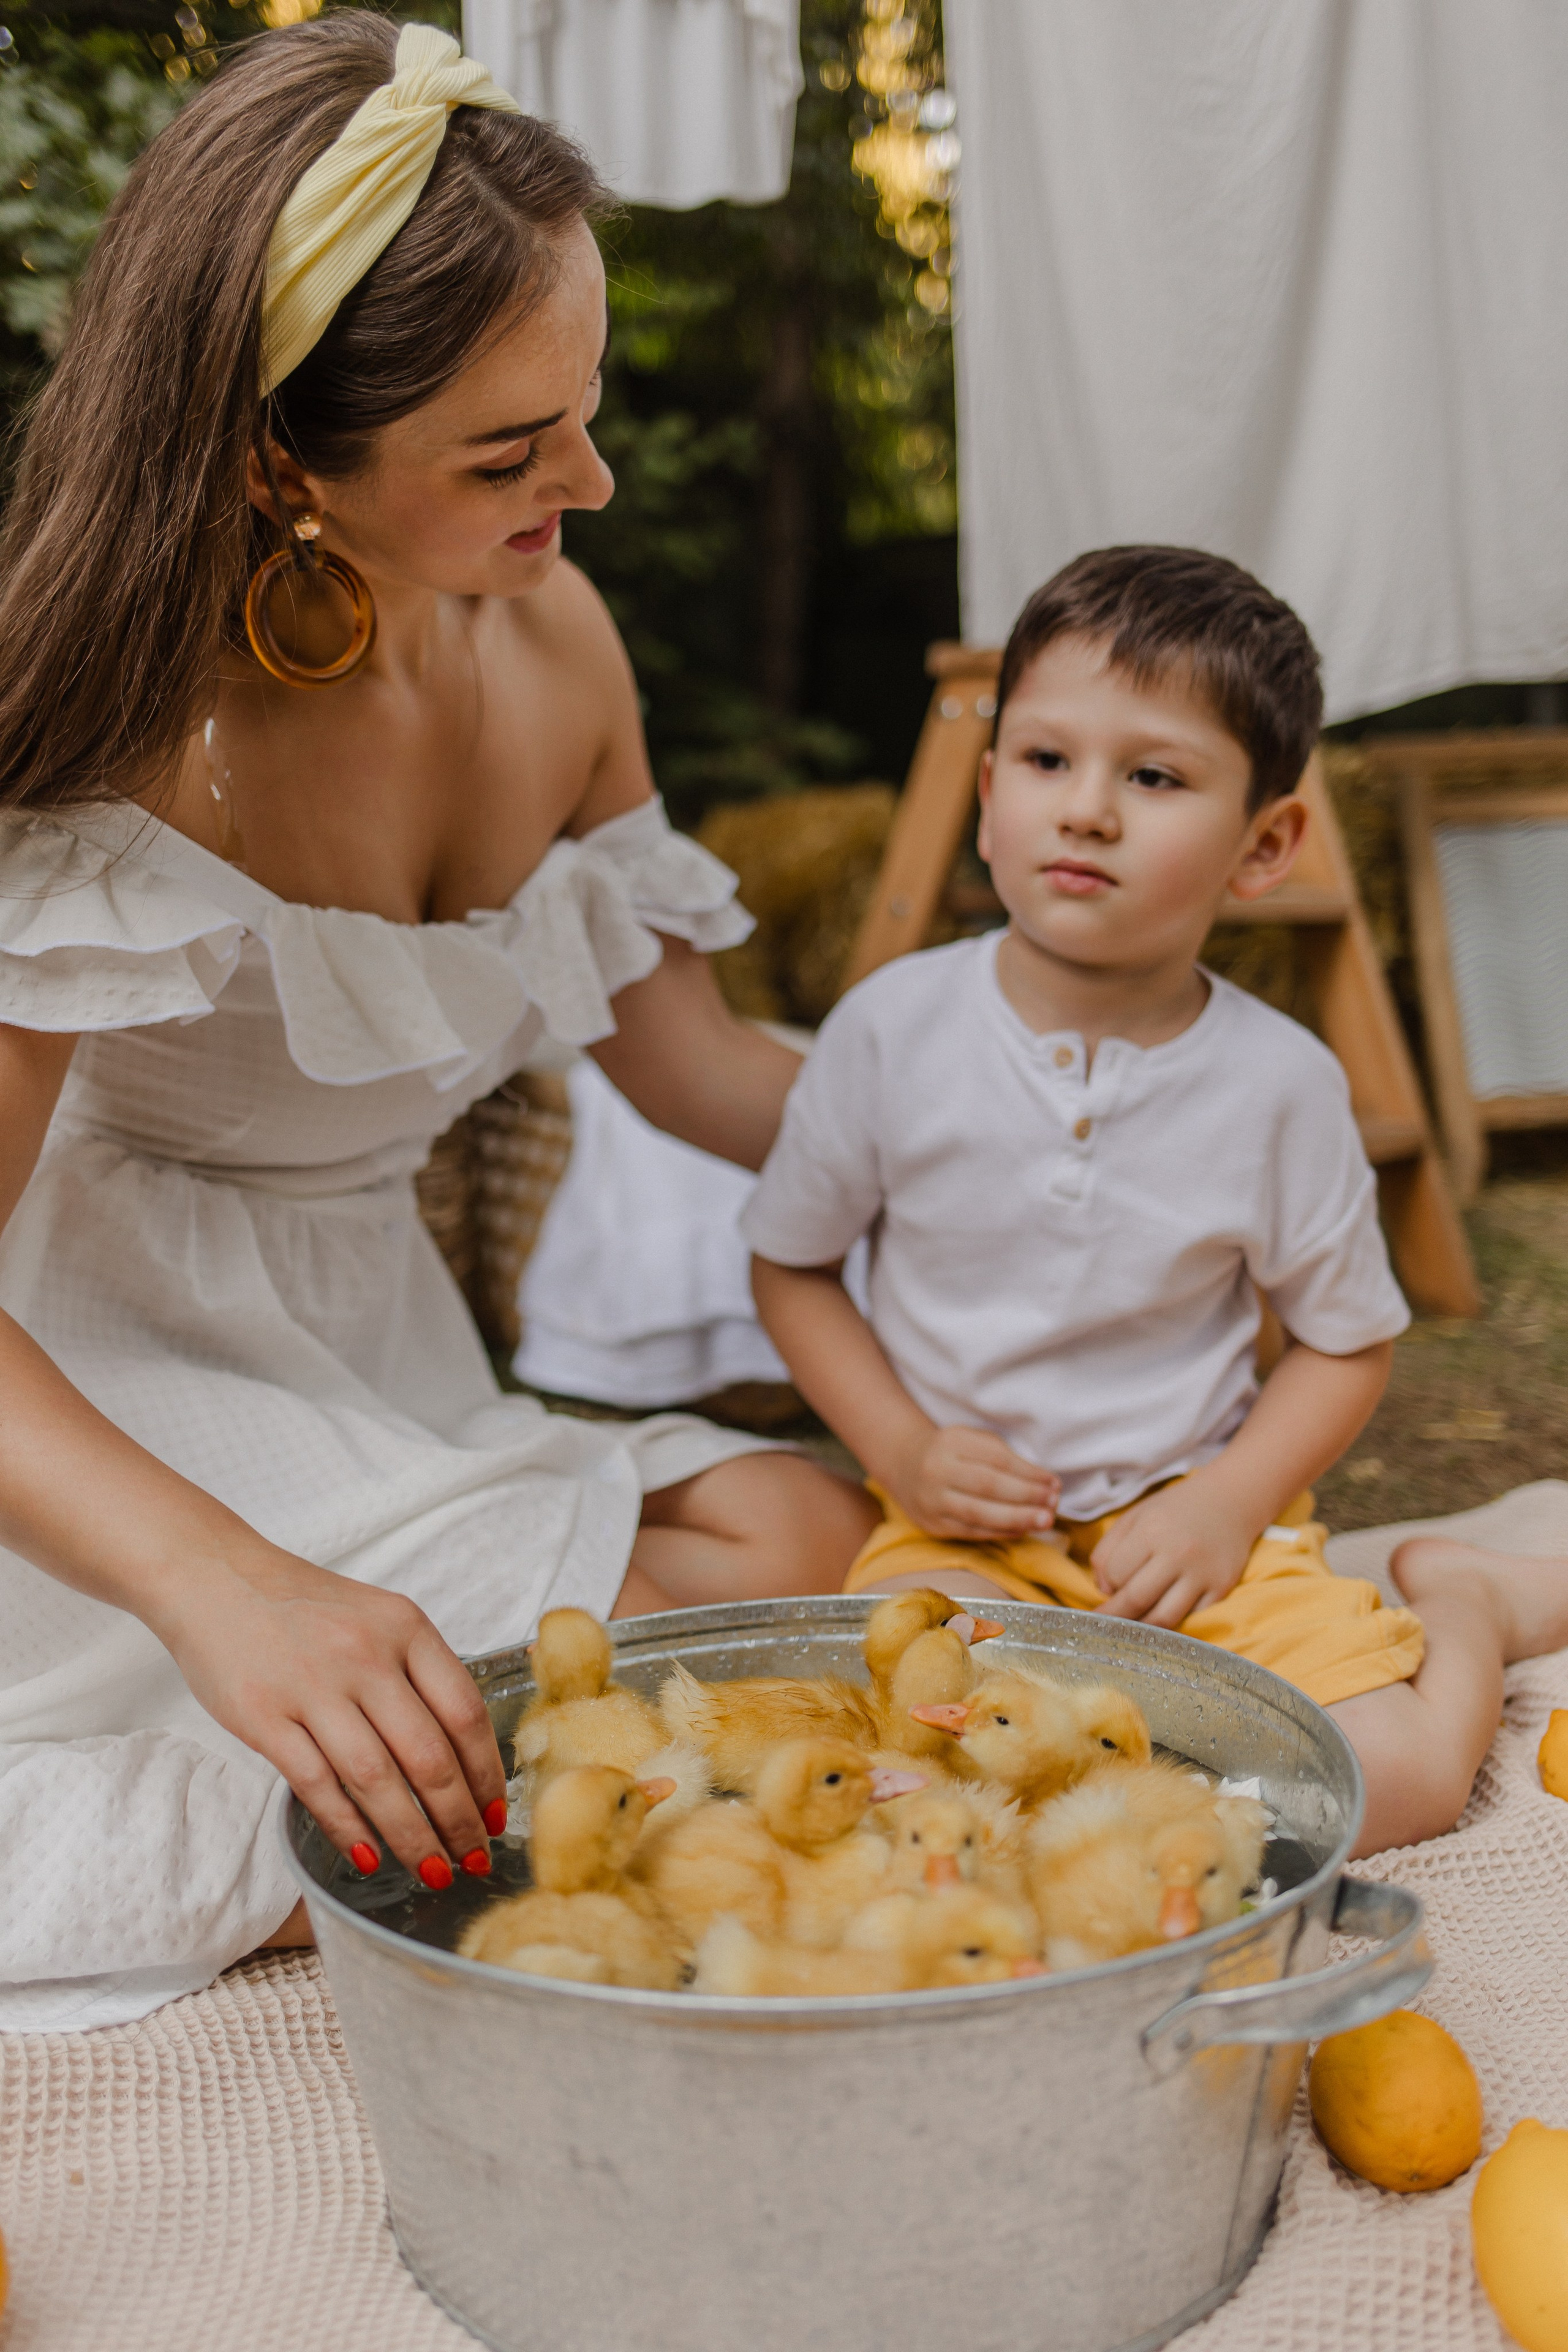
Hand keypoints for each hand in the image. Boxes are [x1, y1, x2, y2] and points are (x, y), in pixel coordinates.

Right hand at [151, 1544, 505, 1883]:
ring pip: (376, 1779)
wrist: (216, 1578)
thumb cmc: (304, 1607)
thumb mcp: (378, 1617)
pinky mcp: (264, 1716)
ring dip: (411, 1835)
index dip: (487, 1773)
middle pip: (429, 1756)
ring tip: (431, 1870)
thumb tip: (465, 1752)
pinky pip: (317, 1785)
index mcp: (405, 1627)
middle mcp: (365, 1655)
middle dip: (458, 1820)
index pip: (465, 1711)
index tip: (496, 1814)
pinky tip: (369, 1856)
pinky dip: (348, 1828)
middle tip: (474, 1859)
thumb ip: (418, 1672)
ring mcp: (313, 1686)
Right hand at [891, 1424, 1060, 1541]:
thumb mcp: (973, 1440)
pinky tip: (1022, 1530)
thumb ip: (1004, 1456)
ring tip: (1045, 1521)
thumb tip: (1043, 1483)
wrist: (904, 1464)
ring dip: (1017, 1519)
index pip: (997, 1459)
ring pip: (979, 1513)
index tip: (1054, 1482)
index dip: (1029, 1473)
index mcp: (952, 1442)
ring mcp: (932, 1500)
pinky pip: (971, 1531)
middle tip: (1053, 1505)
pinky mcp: (932, 1524)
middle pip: (988, 1486)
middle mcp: (937, 1470)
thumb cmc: (952, 1451)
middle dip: (1026, 1497)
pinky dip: (1000, 1532)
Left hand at [1090, 1478, 1252, 1627]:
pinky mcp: (1223, 1588)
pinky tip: (1163, 1619)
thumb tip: (1103, 1590)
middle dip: (1116, 1616)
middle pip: (1137, 1600)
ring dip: (1143, 1627)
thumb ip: (1108, 1550)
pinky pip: (1192, 1618)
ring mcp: (1203, 1573)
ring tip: (1133, 1627)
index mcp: (1152, 1530)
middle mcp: (1178, 1553)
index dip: (1107, 1585)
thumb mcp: (1134, 1517)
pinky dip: (1175, 1624)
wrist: (1230, 1501)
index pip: (1116, 1574)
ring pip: (1164, 1618)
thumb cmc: (1174, 1510)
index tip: (1107, 1589)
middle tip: (1105, 1625)